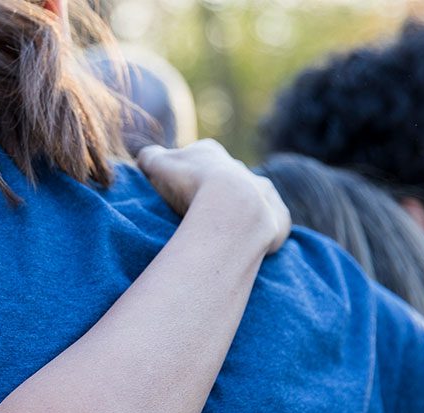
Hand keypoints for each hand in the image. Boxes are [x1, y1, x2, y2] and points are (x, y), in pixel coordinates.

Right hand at [137, 139, 289, 251]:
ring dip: (239, 216)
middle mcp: (241, 170)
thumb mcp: (158, 165)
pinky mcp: (277, 218)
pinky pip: (270, 226)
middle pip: (225, 181)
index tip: (177, 191)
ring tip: (222, 236)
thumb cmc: (190, 184)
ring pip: (251, 202)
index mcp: (210, 153)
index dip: (184, 175)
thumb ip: (150, 158)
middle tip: (198, 217)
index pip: (196, 160)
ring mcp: (263, 193)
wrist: (231, 207)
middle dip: (214, 196)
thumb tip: (146, 158)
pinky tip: (247, 248)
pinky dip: (260, 235)